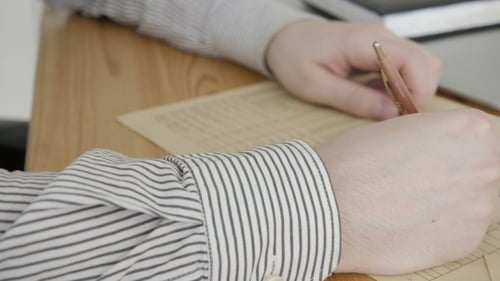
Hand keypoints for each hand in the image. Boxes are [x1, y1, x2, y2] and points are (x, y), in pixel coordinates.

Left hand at [266, 20, 441, 119]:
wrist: (285, 39)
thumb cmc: (294, 58)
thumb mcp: (316, 87)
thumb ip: (354, 100)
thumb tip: (390, 114)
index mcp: (362, 42)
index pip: (412, 60)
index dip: (417, 91)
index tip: (405, 116)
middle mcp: (379, 36)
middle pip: (425, 62)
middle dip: (418, 93)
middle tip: (396, 117)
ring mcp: (382, 40)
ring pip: (420, 64)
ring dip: (411, 89)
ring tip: (384, 106)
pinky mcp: (381, 48)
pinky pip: (405, 66)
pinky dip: (400, 85)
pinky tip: (377, 96)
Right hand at [317, 109, 499, 273]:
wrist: (327, 205)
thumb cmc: (352, 163)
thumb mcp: (401, 130)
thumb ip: (438, 138)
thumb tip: (449, 150)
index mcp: (470, 130)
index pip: (492, 136)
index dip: (469, 145)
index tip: (456, 154)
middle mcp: (485, 168)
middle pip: (491, 169)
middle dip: (465, 173)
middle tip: (430, 179)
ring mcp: (479, 209)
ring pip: (480, 203)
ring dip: (456, 201)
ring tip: (414, 203)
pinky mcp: (464, 243)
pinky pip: (465, 230)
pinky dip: (444, 227)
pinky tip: (411, 221)